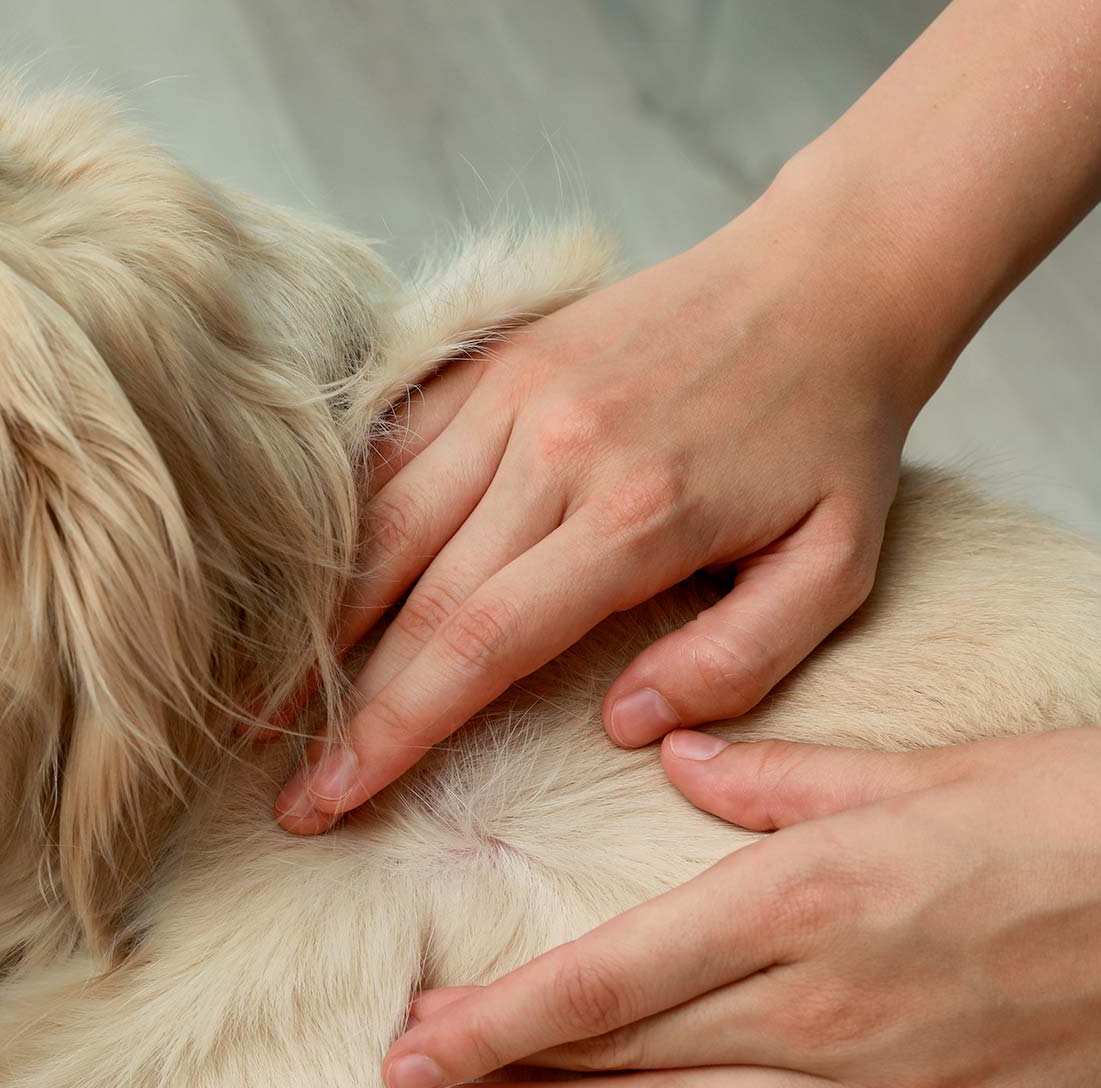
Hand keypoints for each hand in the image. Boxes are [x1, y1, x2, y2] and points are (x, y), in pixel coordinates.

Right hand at [275, 183, 926, 834]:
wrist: (827, 278)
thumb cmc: (835, 439)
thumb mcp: (837, 568)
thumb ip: (739, 661)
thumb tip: (627, 727)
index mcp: (635, 514)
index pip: (480, 643)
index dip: (395, 730)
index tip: (334, 797)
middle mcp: (554, 449)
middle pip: (412, 598)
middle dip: (340, 707)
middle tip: (288, 793)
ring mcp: (513, 395)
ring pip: (382, 524)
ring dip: (316, 624)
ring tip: (263, 706)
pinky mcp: (494, 362)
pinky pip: (392, 453)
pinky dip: (342, 527)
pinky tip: (306, 594)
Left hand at [379, 727, 1100, 1087]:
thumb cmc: (1100, 812)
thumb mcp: (925, 765)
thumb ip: (778, 779)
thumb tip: (674, 755)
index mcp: (808, 897)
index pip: (606, 975)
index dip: (495, 1017)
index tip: (407, 1040)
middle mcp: (824, 1010)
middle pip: (624, 1058)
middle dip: (504, 1078)